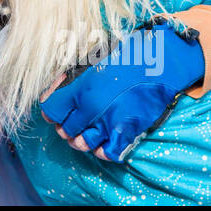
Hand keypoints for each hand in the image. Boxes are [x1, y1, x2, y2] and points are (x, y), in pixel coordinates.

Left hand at [39, 21, 203, 162]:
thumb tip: (53, 92)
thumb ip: (70, 79)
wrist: (159, 64)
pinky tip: (102, 140)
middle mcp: (90, 108)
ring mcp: (108, 123)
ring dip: (80, 140)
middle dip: (65, 126)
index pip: (51, 110)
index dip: (51, 112)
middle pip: (65, 129)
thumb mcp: (91, 62)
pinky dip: (101, 149)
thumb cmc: (126, 57)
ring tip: (84, 133)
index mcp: (79, 88)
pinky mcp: (126, 133)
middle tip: (73, 122)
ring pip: (81, 144)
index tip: (55, 112)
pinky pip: (106, 152)